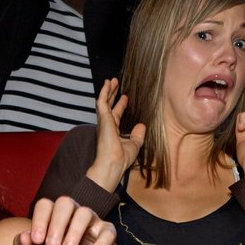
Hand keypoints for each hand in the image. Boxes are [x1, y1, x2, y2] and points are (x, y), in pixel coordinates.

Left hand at [14, 196, 120, 244]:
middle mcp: (72, 213)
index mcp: (53, 215)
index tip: (37, 240)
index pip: (45, 205)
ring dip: (74, 233)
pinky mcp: (108, 233)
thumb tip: (22, 236)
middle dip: (57, 224)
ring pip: (84, 213)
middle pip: (66, 203)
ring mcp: (92, 221)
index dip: (40, 220)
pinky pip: (106, 233)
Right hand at [87, 78, 145, 192]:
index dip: (120, 105)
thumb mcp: (134, 145)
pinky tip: (107, 83)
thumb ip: (138, 135)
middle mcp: (106, 126)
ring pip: (104, 102)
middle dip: (112, 95)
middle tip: (116, 84)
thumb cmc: (121, 158)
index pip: (116, 115)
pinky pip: (102, 101)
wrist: (112, 163)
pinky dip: (104, 92)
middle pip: (109, 106)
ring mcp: (103, 122)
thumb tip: (142, 125)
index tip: (125, 97)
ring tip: (112, 80)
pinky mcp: (103, 118)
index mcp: (113, 132)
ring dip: (108, 90)